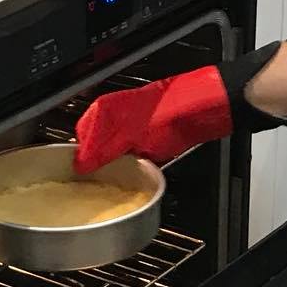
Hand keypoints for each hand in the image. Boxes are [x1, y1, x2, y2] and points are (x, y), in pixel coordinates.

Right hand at [73, 66, 231, 174]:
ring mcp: (130, 120)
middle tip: (104, 177)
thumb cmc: (171, 116)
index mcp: (103, 110)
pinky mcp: (146, 128)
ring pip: (112, 147)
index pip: (80, 140)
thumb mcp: (131, 140)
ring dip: (117, 161)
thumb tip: (81, 165)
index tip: (84, 178)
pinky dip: (133, 158)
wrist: (205, 108)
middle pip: (94, 144)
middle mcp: (113, 111)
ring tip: (126, 171)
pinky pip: (130, 148)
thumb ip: (102, 153)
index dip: (82, 161)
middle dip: (98, 161)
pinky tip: (142, 164)